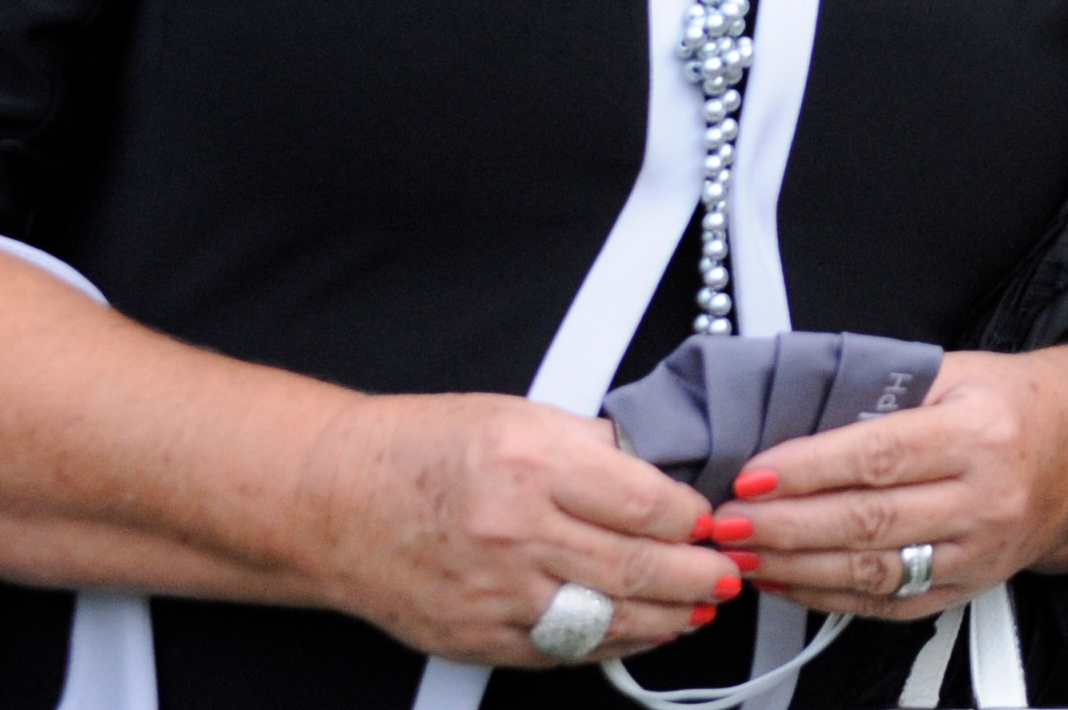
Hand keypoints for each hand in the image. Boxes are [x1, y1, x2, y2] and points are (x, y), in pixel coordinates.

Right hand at [290, 393, 733, 663]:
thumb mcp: (520, 416)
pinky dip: (610, 644)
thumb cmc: (424, 450)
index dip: (692, 518)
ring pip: (606, 618)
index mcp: (531, 463)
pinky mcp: (476, 637)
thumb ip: (592, 448)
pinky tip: (641, 632)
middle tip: (730, 574)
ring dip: (667, 617)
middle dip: (698, 576)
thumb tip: (659, 471)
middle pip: (635, 566)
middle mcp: (514, 531)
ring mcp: (494, 592)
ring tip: (701, 607)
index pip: (643, 502)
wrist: (336, 501)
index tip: (712, 519)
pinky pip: (561, 651)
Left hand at [731, 345, 1067, 617]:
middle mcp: (984, 497)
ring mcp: (977, 551)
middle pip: (868, 520)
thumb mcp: (957, 372)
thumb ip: (884, 389)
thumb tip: (794, 404)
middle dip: (785, 524)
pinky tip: (786, 580)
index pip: (879, 454)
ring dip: (796, 566)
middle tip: (728, 522)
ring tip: (744, 553)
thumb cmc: (1008, 406)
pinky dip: (827, 596)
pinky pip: (886, 602)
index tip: (751, 474)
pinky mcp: (966, 588)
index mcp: (980, 431)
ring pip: (872, 570)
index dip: (808, 469)